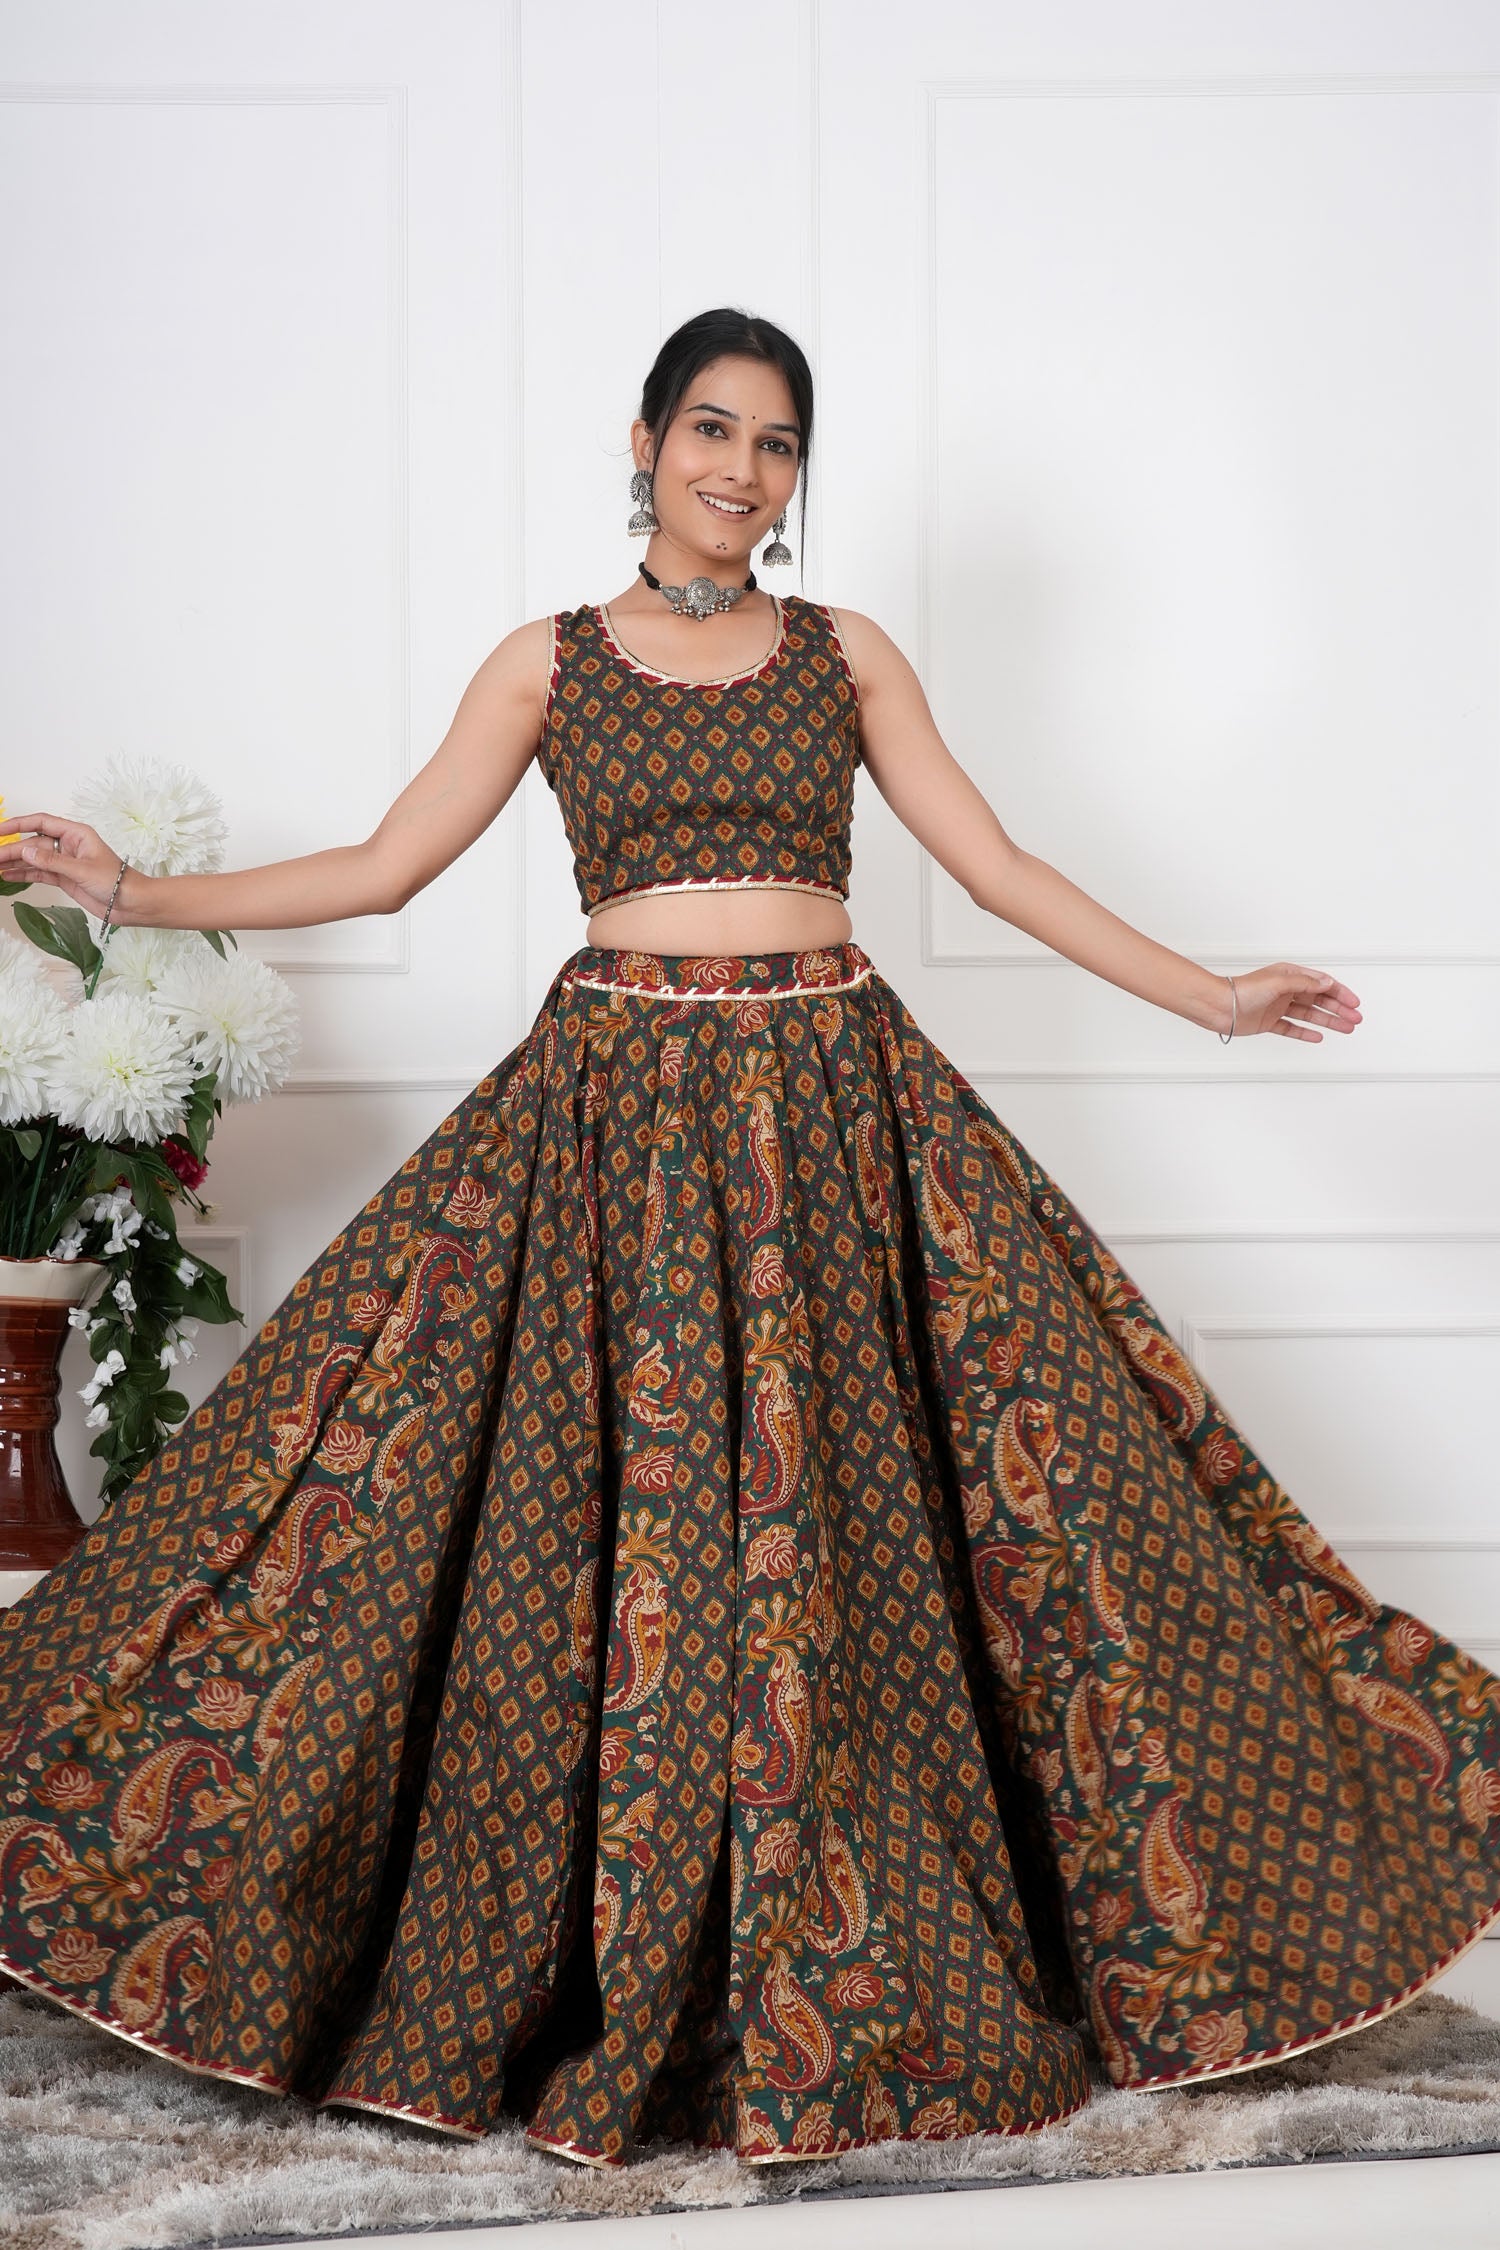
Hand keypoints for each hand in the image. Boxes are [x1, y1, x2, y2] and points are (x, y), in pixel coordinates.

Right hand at [0, 813, 145, 921]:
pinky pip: (39, 873)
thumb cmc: (117, 881)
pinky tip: (8, 875)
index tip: (0, 829)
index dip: (19, 823)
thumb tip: (26, 851)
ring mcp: (65, 862)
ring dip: (14, 862)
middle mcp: (69, 845)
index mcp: (77, 834)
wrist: (131, 904)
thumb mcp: (82, 869)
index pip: (42, 822)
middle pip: (33, 842)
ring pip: (34, 859)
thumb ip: (53, 861)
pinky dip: (24, 875)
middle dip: (12, 848)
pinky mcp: (64, 878)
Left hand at [1221, 962, 1361, 1040]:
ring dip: (1328, 1021)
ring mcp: (1278, 1007)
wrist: (1219, 1006)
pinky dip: (1305, 1032)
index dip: (1339, 993)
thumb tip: (1326, 983)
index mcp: (1289, 975)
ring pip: (1309, 1014)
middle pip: (1319, 1000)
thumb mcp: (1278, 983)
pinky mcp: (1269, 1022)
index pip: (1321, 983)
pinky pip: (1292, 1028)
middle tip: (1355, 1019)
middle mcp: (1285, 990)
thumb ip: (1304, 984)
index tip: (1354, 1003)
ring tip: (1346, 1028)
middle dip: (1339, 1009)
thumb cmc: (1243, 990)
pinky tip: (1318, 1036)